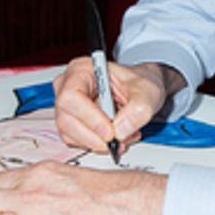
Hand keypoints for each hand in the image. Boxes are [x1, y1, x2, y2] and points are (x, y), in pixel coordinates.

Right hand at [52, 59, 183, 156]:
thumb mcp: (148, 91)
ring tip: (124, 136)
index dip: (90, 118)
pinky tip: (116, 137)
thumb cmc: (140, 83)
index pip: (72, 96)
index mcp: (81, 69)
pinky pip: (77, 141)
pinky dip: (98, 145)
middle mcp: (69, 87)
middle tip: (120, 140)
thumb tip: (120, 130)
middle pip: (67, 120)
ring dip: (98, 143)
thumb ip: (138, 110)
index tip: (110, 132)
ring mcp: (68, 107)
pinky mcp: (72, 123)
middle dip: (95, 136)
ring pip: (70, 134)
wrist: (141, 91)